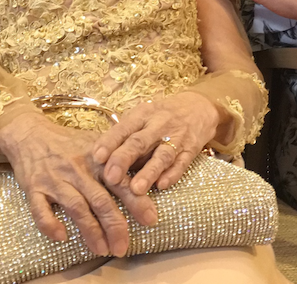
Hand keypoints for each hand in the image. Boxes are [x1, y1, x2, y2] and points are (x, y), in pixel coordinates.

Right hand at [0, 112, 156, 257]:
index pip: (121, 182)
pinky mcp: (35, 188)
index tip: (150, 219)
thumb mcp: (97, 143)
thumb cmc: (69, 142)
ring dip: (90, 231)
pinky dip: (50, 225)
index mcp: (98, 159)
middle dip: (115, 225)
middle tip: (124, 246)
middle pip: (101, 199)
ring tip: (102, 249)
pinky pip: (41, 210)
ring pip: (76, 207)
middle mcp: (79, 170)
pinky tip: (62, 237)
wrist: (31, 133)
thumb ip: (119, 158)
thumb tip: (147, 170)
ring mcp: (56, 179)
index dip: (137, 201)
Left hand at [93, 91, 219, 195]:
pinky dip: (172, 174)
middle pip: (139, 142)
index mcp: (142, 114)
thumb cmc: (162, 115)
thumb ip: (125, 135)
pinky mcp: (191, 149)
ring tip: (136, 190)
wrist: (199, 107)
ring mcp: (177, 136)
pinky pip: (182, 162)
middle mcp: (158, 124)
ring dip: (148, 172)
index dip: (110, 142)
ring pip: (162, 155)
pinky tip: (162, 185)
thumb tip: (101, 159)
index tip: (97, 157)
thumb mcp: (142, 116)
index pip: (123, 128)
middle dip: (124, 159)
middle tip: (111, 178)